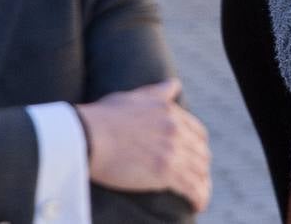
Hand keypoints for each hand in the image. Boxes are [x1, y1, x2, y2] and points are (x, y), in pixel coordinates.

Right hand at [76, 78, 211, 211]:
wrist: (87, 136)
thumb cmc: (103, 117)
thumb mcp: (136, 96)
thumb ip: (158, 93)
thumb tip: (175, 85)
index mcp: (170, 113)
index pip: (197, 132)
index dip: (199, 145)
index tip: (196, 156)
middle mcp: (176, 130)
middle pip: (200, 152)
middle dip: (201, 166)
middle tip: (198, 177)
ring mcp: (172, 151)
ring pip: (199, 170)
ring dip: (203, 183)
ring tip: (201, 194)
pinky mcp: (165, 173)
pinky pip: (191, 187)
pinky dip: (199, 196)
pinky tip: (199, 205)